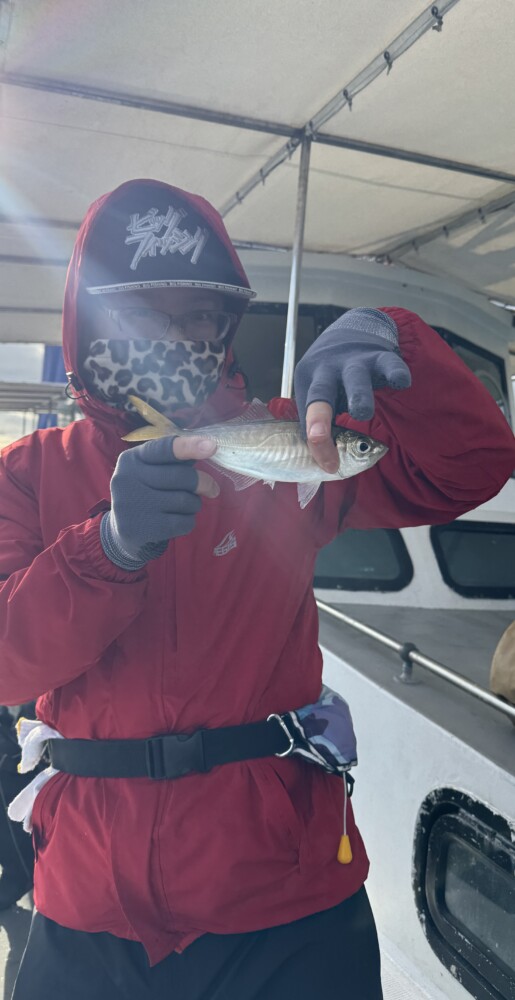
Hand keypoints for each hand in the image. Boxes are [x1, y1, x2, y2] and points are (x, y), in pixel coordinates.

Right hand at [102, 435, 218, 568]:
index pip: (163, 449)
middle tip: (213, 490)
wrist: (122, 529)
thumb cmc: (145, 492)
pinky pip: (183, 522)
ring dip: (195, 503)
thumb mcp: (150, 471)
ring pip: (184, 501)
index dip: (189, 447)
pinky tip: (180, 519)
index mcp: (132, 459)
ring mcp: (133, 505)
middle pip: (180, 476)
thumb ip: (173, 461)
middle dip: (203, 483)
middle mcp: (128, 479)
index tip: (212, 447)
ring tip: (188, 505)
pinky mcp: (143, 529)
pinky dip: (189, 521)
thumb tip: (206, 450)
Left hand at [294, 309, 410, 471]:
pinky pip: (392, 365)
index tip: (328, 466)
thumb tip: (323, 464)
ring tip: (363, 412)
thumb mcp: (315, 391)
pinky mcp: (382, 357)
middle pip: (320, 393)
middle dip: (320, 418)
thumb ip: (317, 422)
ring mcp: (354, 362)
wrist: (352, 330)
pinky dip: (397, 375)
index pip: (306, 416)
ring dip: (359, 397)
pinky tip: (400, 384)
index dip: (316, 444)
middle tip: (320, 439)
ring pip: (356, 379)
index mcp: (308, 380)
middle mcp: (328, 369)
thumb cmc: (333, 373)